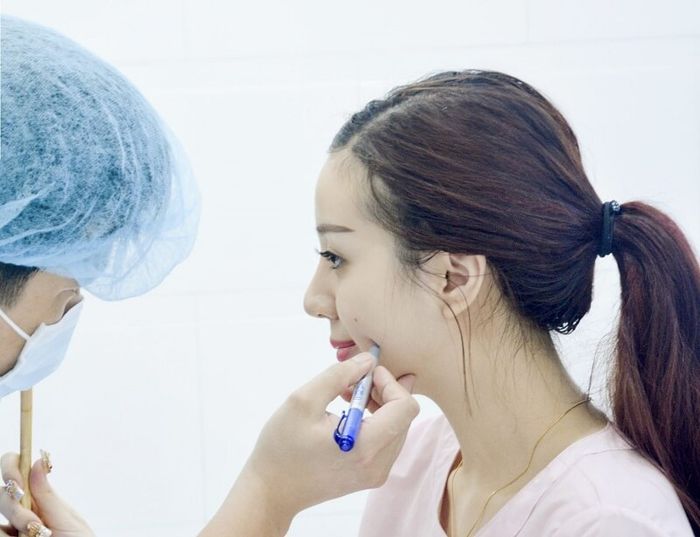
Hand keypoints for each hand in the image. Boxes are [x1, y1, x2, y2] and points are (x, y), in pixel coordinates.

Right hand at [1, 452, 94, 536]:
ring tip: (37, 535)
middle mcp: (20, 514)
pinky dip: (6, 535)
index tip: (18, 481)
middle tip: (33, 523)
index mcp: (38, 499)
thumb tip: (39, 459)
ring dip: (13, 522)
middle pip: (1, 495)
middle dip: (13, 506)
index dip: (10, 467)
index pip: (15, 471)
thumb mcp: (66, 519)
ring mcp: (12, 532)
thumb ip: (47, 495)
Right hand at [200, 353, 417, 535]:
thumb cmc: (281, 447)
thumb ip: (339, 375)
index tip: (366, 373)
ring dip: (379, 404)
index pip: (406, 407)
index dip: (390, 382)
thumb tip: (368, 361)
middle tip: (355, 380)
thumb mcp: (303, 400)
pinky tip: (349, 412)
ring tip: (347, 394)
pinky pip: (387, 440)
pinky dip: (375, 420)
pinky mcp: (370, 476)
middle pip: (404, 416)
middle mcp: (378, 464)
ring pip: (397, 427)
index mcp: (366, 447)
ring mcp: (376, 473)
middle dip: (384, 391)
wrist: (271, 492)